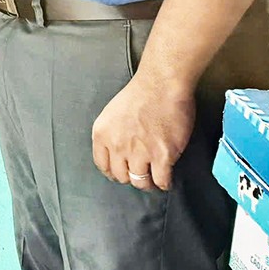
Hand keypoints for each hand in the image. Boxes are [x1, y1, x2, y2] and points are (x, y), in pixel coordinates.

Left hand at [92, 74, 194, 191]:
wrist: (161, 85)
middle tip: (140, 176)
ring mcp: (140, 153)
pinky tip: (166, 180)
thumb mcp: (111, 113)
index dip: (112, 172)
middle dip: (131, 178)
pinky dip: (164, 184)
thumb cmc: (140, 94)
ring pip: (140, 182)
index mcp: (102, 135)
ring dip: (147, 183)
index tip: (120, 174)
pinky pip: (161, 180)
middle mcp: (118, 146)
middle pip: (121, 176)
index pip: (102, 165)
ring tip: (153, 180)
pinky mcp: (163, 156)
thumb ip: (112, 133)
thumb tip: (118, 150)